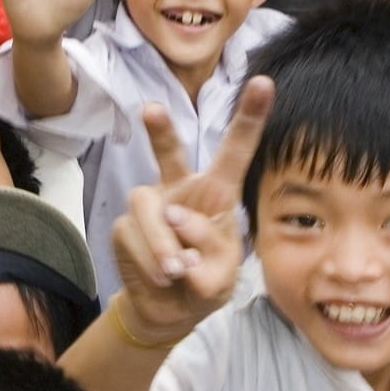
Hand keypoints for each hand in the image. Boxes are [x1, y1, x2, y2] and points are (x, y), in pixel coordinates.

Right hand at [112, 80, 273, 342]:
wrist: (167, 308)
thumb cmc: (203, 281)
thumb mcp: (221, 275)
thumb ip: (208, 253)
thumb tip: (174, 221)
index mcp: (218, 192)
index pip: (235, 151)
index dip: (250, 117)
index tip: (264, 82)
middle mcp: (181, 188)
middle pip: (169, 153)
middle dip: (160, 131)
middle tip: (151, 109)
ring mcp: (150, 204)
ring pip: (149, 210)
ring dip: (163, 245)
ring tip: (175, 271)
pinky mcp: (124, 225)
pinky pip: (134, 237)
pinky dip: (150, 261)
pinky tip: (162, 276)